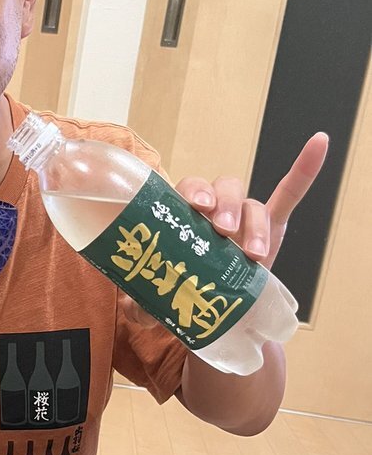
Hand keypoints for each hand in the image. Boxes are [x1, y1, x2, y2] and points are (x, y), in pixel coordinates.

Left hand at [121, 133, 327, 330]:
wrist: (217, 311)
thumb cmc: (184, 293)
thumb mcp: (159, 304)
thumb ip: (143, 306)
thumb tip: (136, 311)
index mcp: (183, 217)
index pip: (186, 192)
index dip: (192, 193)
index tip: (195, 208)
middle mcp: (214, 212)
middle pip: (221, 190)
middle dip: (224, 205)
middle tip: (222, 230)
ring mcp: (244, 220)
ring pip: (252, 205)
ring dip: (255, 225)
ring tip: (254, 254)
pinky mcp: (272, 229)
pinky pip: (289, 195)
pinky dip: (304, 169)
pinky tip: (319, 143)